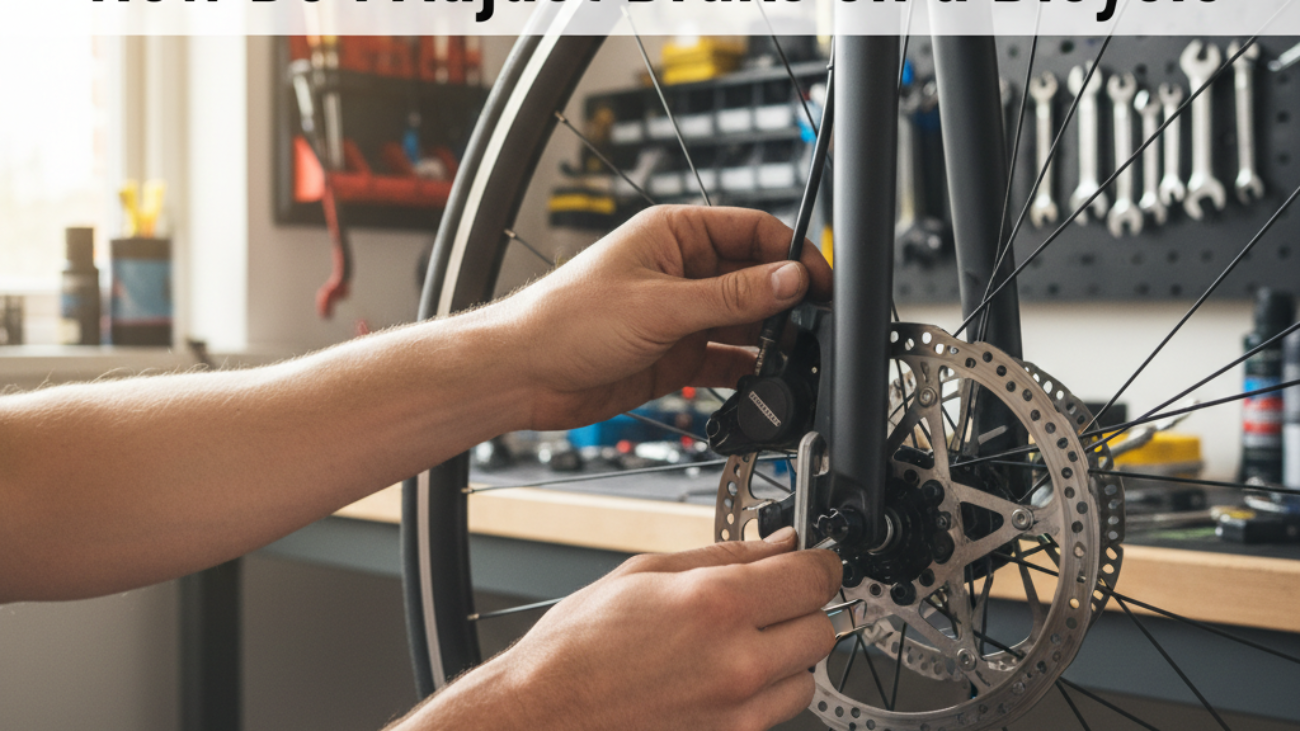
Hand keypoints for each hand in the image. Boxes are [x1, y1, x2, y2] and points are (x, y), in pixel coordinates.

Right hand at [416, 527, 841, 730]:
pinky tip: (729, 674)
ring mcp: (737, 710)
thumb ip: (725, 555)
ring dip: (789, 653)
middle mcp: (737, 662)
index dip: (820, 561)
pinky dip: (768, 690)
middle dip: (802, 607)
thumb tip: (778, 545)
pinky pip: (780, 711)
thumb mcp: (646, 573)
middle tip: (770, 597)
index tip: (814, 559)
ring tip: (743, 640)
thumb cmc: (578, 648)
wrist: (544, 715)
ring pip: (810, 675)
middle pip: (822, 627)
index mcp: (715, 605)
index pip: (813, 577)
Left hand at [497, 205, 832, 429]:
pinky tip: (763, 381)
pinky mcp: (675, 355)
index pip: (753, 232)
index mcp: (676, 235)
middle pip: (755, 279)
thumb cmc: (566, 320)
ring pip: (744, 322)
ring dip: (768, 339)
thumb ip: (730, 296)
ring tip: (792, 356)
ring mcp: (680, 315)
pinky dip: (746, 371)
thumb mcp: (660, 305)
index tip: (821, 282)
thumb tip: (788, 279)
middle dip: (784, 302)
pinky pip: (725, 359)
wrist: (523, 375)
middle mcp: (682, 271)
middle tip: (813, 326)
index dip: (792, 254)